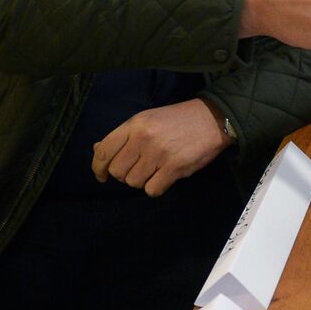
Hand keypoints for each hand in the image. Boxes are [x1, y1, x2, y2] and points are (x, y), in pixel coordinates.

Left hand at [92, 99, 229, 196]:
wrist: (213, 119)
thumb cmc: (178, 119)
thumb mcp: (148, 120)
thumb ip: (124, 136)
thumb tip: (97, 150)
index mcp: (135, 124)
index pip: (104, 152)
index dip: (98, 168)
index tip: (101, 176)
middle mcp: (143, 138)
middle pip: (118, 172)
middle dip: (126, 174)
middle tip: (140, 167)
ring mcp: (159, 154)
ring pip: (134, 182)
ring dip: (143, 180)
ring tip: (156, 169)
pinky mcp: (174, 168)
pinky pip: (152, 190)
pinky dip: (157, 187)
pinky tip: (165, 176)